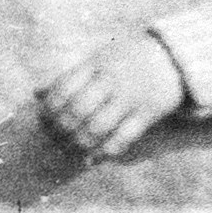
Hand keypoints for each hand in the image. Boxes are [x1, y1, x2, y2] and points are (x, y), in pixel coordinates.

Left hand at [34, 31, 187, 163]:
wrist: (174, 56)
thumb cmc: (128, 58)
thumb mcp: (98, 58)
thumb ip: (69, 76)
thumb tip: (36, 93)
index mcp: (97, 63)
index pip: (64, 88)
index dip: (50, 109)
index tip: (44, 120)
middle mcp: (113, 80)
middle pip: (78, 109)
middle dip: (62, 129)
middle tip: (56, 139)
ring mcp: (131, 97)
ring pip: (98, 127)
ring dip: (81, 143)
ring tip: (73, 149)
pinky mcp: (148, 113)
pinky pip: (123, 138)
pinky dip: (105, 151)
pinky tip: (94, 156)